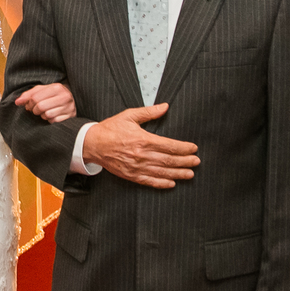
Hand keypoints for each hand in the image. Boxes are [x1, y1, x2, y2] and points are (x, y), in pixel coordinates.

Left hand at [15, 83, 76, 123]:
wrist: (73, 100)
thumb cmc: (54, 95)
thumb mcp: (42, 90)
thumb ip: (29, 94)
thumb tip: (17, 102)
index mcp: (57, 87)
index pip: (36, 97)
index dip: (29, 103)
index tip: (28, 105)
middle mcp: (65, 96)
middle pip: (40, 106)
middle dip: (35, 110)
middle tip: (35, 110)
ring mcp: (69, 107)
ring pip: (47, 115)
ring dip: (43, 115)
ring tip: (44, 112)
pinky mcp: (70, 117)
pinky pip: (54, 121)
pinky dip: (50, 120)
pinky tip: (52, 116)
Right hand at [81, 103, 199, 188]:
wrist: (92, 144)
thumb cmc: (110, 128)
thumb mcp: (129, 116)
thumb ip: (149, 112)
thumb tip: (165, 106)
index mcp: (143, 139)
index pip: (169, 146)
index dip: (184, 148)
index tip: (193, 148)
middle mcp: (141, 155)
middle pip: (168, 160)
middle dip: (185, 161)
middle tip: (197, 162)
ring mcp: (136, 167)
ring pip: (162, 172)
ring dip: (178, 174)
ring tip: (190, 174)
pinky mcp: (130, 175)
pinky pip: (149, 181)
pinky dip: (161, 183)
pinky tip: (171, 183)